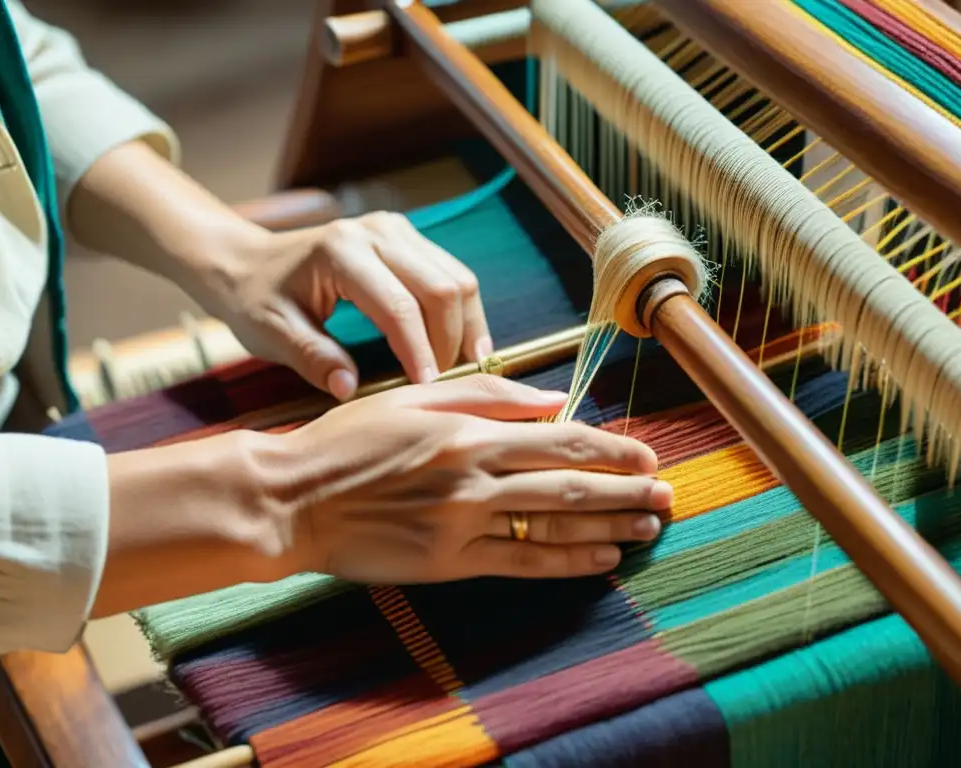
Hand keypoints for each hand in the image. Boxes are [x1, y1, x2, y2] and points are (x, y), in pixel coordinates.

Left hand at [198, 212, 492, 400]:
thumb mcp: (272, 334)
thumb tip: (350, 390)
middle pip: (442, 288)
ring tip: (463, 368)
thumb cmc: (256, 300)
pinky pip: (451, 274)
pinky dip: (461, 312)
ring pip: (457, 278)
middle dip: (452, 341)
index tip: (427, 391)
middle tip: (447, 385)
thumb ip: (313, 360)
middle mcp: (377, 232)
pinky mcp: (408, 237)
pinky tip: (459, 344)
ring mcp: (397, 230)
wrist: (247, 260)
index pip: (398, 306)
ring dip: (467, 326)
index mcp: (341, 252)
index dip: (420, 351)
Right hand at [259, 376, 671, 583]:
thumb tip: (550, 398)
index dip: (610, 448)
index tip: (646, 453)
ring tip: (649, 527)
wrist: (293, 499)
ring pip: (554, 527)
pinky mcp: (448, 562)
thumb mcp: (413, 395)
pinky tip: (602, 560)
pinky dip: (567, 563)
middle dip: (626, 489)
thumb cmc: (348, 440)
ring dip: (610, 526)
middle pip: (569, 485)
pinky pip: (522, 563)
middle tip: (667, 494)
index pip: (559, 438)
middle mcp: (474, 477)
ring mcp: (463, 524)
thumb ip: (486, 393)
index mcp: (467, 431)